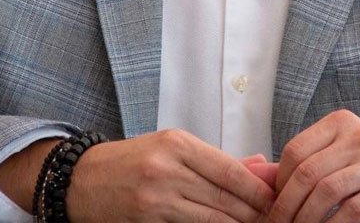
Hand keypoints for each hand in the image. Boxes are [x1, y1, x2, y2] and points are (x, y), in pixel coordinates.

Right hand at [65, 128, 275, 222]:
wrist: (80, 180)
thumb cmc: (132, 162)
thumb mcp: (173, 150)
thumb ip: (219, 162)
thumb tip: (265, 168)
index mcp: (178, 144)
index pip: (232, 171)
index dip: (260, 191)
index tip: (280, 201)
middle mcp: (167, 168)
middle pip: (227, 198)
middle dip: (256, 213)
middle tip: (277, 219)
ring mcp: (156, 197)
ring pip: (213, 220)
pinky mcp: (146, 219)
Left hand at [266, 110, 359, 222]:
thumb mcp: (344, 153)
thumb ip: (312, 160)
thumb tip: (266, 182)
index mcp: (340, 124)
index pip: (296, 150)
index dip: (279, 181)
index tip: (273, 202)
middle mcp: (358, 138)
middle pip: (307, 172)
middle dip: (285, 205)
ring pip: (325, 192)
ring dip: (304, 219)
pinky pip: (350, 211)